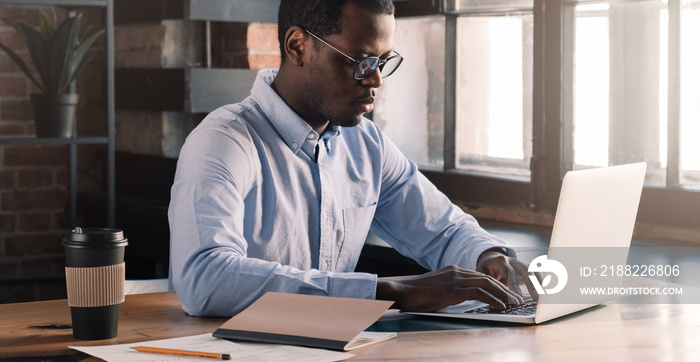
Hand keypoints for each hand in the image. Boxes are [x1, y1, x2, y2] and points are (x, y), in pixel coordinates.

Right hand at [376, 265, 523, 311]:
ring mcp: (455, 279)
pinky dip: (492, 299)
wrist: (402, 291)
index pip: (480, 276)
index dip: (496, 284)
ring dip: (503, 294)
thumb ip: (450, 291)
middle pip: (488, 278)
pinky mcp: (453, 290)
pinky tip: (500, 306)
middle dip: (505, 288)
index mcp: (453, 270)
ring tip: (513, 303)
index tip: (506, 294)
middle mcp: (457, 271)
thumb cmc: (415, 294)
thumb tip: (460, 299)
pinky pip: (479, 293)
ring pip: (487, 284)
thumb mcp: (437, 290)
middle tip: (516, 298)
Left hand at [476, 249, 539, 301]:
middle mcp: (513, 261)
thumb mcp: (481, 273)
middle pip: (525, 270)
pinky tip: (549, 290)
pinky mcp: (528, 268)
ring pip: (534, 270)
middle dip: (531, 284)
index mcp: (500, 261)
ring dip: (540, 282)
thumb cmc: (486, 269)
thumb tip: (488, 296)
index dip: (514, 283)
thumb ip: (485, 282)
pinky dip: (544, 280)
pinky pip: (538, 272)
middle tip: (536, 297)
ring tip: (545, 295)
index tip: (518, 296)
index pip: (508, 271)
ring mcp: (522, 263)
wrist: (491, 258)